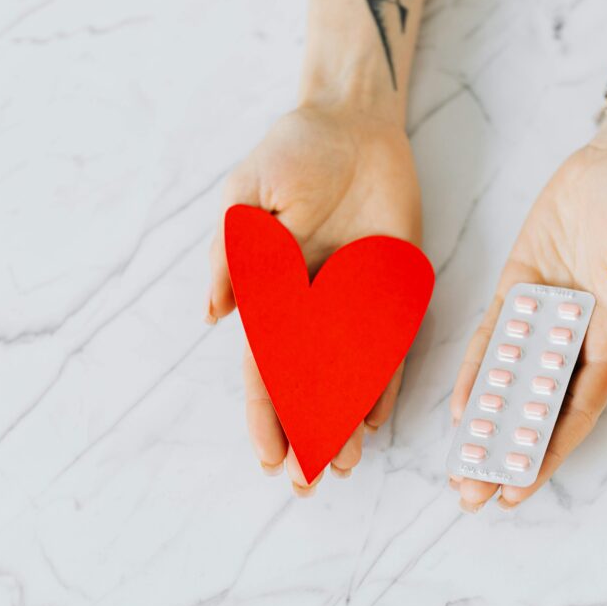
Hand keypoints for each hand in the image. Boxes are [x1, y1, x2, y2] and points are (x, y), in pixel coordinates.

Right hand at [207, 104, 421, 494]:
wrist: (354, 122)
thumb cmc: (293, 151)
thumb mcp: (247, 194)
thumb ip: (232, 254)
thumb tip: (214, 316)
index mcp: (271, 290)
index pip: (265, 367)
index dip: (266, 414)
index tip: (271, 458)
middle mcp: (311, 305)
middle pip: (307, 384)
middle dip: (306, 433)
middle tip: (312, 483)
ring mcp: (353, 301)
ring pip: (349, 375)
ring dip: (345, 420)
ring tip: (347, 464)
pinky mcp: (392, 288)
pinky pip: (392, 345)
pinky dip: (386, 382)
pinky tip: (379, 418)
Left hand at [449, 88, 606, 511]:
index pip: (575, 412)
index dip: (547, 453)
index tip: (519, 490)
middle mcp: (573, 339)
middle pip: (535, 409)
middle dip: (506, 453)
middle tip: (473, 495)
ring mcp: (541, 316)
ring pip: (508, 382)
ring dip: (485, 424)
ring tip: (459, 467)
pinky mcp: (516, 289)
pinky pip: (492, 338)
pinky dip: (476, 372)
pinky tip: (460, 407)